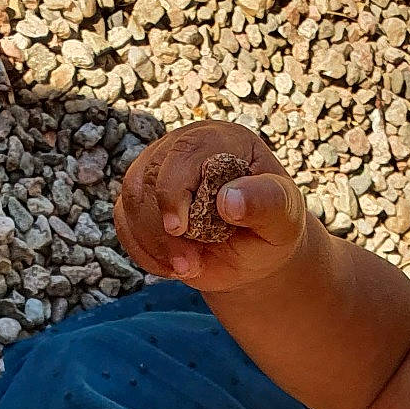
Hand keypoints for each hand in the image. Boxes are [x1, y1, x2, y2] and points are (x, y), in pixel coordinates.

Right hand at [115, 120, 309, 292]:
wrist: (255, 252)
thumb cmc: (273, 227)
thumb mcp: (285, 217)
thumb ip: (268, 203)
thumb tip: (229, 200)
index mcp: (221, 140)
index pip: (183, 152)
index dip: (173, 190)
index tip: (178, 229)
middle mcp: (184, 148)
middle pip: (147, 177)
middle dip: (161, 229)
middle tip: (189, 266)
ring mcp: (158, 172)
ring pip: (131, 199)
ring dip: (152, 242)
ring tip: (186, 269)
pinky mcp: (143, 200)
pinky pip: (124, 221)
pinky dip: (143, 251)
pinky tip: (172, 267)